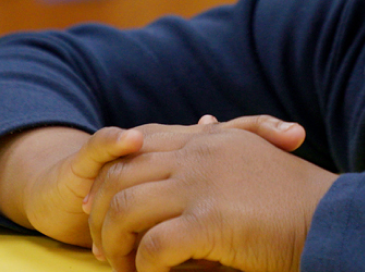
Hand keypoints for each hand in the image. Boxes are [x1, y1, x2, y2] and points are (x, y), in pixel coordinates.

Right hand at [0, 117, 304, 249]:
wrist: (67, 195)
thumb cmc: (132, 210)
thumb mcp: (177, 225)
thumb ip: (207, 222)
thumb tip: (245, 233)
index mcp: (188, 159)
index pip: (231, 139)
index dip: (263, 133)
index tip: (298, 136)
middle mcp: (165, 146)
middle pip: (210, 132)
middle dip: (248, 132)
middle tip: (285, 138)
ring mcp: (131, 148)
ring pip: (165, 137)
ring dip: (193, 140)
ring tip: (217, 134)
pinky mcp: (90, 159)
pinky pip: (103, 145)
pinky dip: (117, 141)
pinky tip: (132, 140)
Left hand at [84, 116, 338, 271]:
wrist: (334, 217)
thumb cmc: (296, 198)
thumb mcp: (252, 156)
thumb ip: (220, 147)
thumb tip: (204, 125)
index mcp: (208, 138)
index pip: (139, 143)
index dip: (112, 175)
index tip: (104, 207)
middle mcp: (199, 152)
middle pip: (121, 175)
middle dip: (102, 213)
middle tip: (105, 248)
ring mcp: (202, 184)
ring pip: (126, 209)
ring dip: (116, 244)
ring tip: (125, 267)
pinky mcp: (210, 221)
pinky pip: (154, 246)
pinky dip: (145, 268)